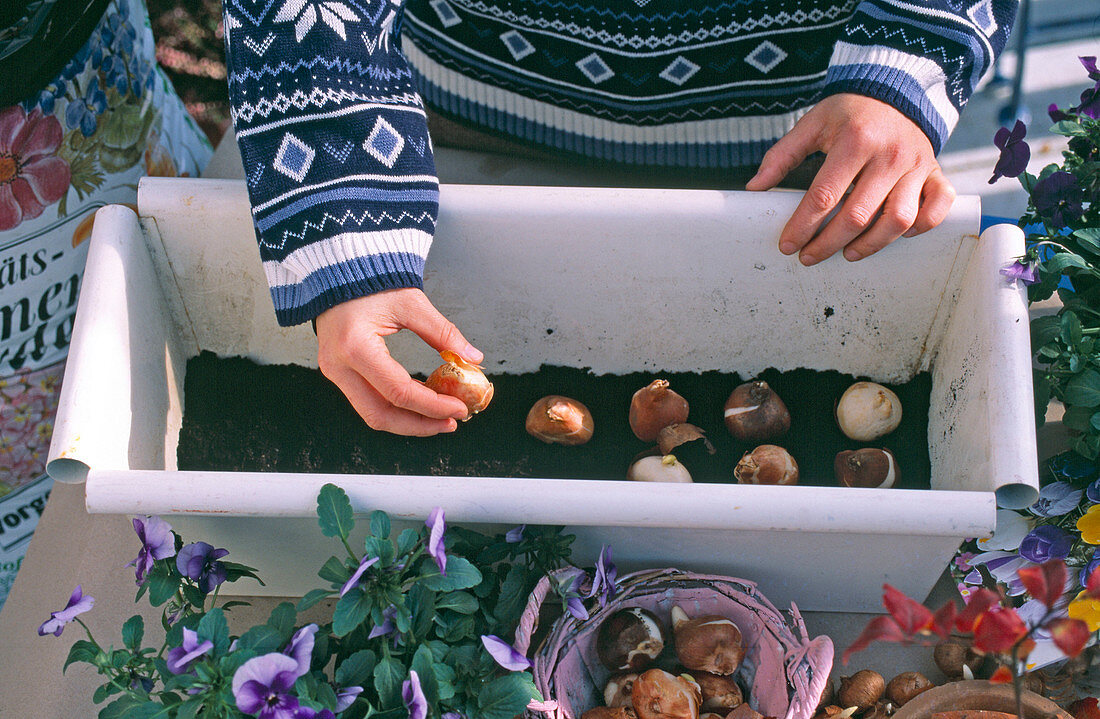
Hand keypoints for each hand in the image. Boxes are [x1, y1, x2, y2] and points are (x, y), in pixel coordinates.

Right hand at [314, 288, 481, 435]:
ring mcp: (334, 372)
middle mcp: (338, 366)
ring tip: (440, 419)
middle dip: (420, 425)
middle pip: (381, 415)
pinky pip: (367, 401)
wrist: (339, 269)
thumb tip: (472, 358)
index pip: (399, 392)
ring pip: (372, 414)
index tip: (459, 409)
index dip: (433, 406)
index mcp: (355, 347)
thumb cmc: (371, 281)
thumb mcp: (411, 303)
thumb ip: (442, 333)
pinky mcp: (338, 373)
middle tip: (451, 422)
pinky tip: (420, 404)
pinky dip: (396, 408)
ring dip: (408, 421)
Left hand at [746, 93, 955, 264]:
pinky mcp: (936, 173)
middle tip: (809, 257)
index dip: (803, 226)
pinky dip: (921, 227)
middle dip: (828, 244)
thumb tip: (754, 188)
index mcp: (856, 141)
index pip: (824, 196)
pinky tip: (897, 236)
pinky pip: (937, 208)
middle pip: (857, 215)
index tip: (788, 245)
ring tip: (847, 253)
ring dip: (871, 245)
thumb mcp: (812, 124)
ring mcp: (918, 166)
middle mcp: (890, 155)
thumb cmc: (850, 112)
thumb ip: (782, 156)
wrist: (897, 89)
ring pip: (898, 220)